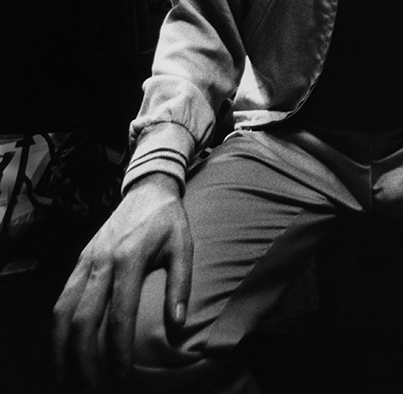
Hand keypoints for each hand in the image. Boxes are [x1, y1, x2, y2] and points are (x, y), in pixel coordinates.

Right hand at [53, 173, 192, 390]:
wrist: (148, 188)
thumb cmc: (168, 221)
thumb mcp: (183, 245)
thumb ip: (181, 284)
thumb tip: (178, 325)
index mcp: (130, 258)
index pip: (119, 314)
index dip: (118, 349)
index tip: (123, 376)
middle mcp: (103, 260)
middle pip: (83, 318)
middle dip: (85, 358)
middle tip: (93, 387)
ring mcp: (87, 260)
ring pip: (63, 310)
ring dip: (62, 348)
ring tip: (67, 378)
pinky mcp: (80, 259)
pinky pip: (62, 297)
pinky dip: (58, 327)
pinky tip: (62, 347)